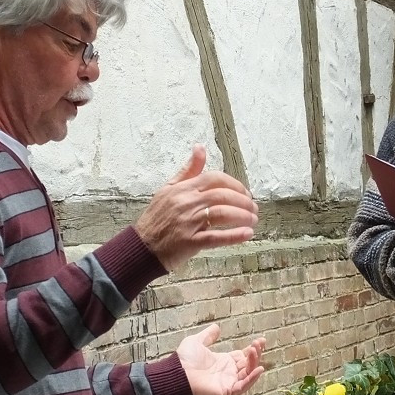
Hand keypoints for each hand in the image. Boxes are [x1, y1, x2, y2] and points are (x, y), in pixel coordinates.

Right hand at [135, 145, 258, 270]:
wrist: (142, 247)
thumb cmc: (157, 219)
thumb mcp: (168, 189)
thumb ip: (188, 171)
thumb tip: (200, 147)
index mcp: (182, 189)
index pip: (214, 178)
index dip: (234, 184)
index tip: (245, 193)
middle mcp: (186, 203)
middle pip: (222, 195)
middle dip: (243, 201)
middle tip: (253, 208)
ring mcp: (188, 223)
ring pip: (222, 214)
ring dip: (242, 216)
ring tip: (253, 220)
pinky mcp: (190, 242)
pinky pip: (216, 237)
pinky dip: (234, 236)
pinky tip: (247, 234)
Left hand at [176, 324, 264, 394]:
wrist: (177, 373)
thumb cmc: (184, 360)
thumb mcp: (197, 341)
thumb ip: (208, 335)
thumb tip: (216, 327)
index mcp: (222, 361)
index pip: (242, 356)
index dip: (252, 349)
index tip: (260, 341)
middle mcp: (227, 372)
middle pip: (248, 364)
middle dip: (256, 354)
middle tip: (259, 344)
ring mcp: (228, 381)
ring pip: (248, 374)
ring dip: (254, 363)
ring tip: (256, 351)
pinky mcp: (227, 390)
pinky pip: (243, 386)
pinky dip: (252, 379)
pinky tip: (257, 369)